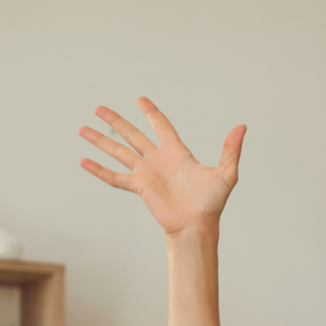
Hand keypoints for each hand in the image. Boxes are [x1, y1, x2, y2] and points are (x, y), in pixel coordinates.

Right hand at [78, 98, 243, 235]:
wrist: (196, 226)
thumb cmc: (212, 203)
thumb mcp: (225, 174)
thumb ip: (231, 150)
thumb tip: (242, 127)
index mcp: (177, 153)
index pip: (162, 127)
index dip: (151, 113)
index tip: (140, 100)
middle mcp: (158, 160)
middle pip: (132, 135)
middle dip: (116, 121)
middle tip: (99, 109)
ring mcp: (146, 173)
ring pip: (118, 151)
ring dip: (100, 141)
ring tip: (83, 128)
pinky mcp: (139, 187)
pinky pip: (115, 177)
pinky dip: (99, 170)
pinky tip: (83, 161)